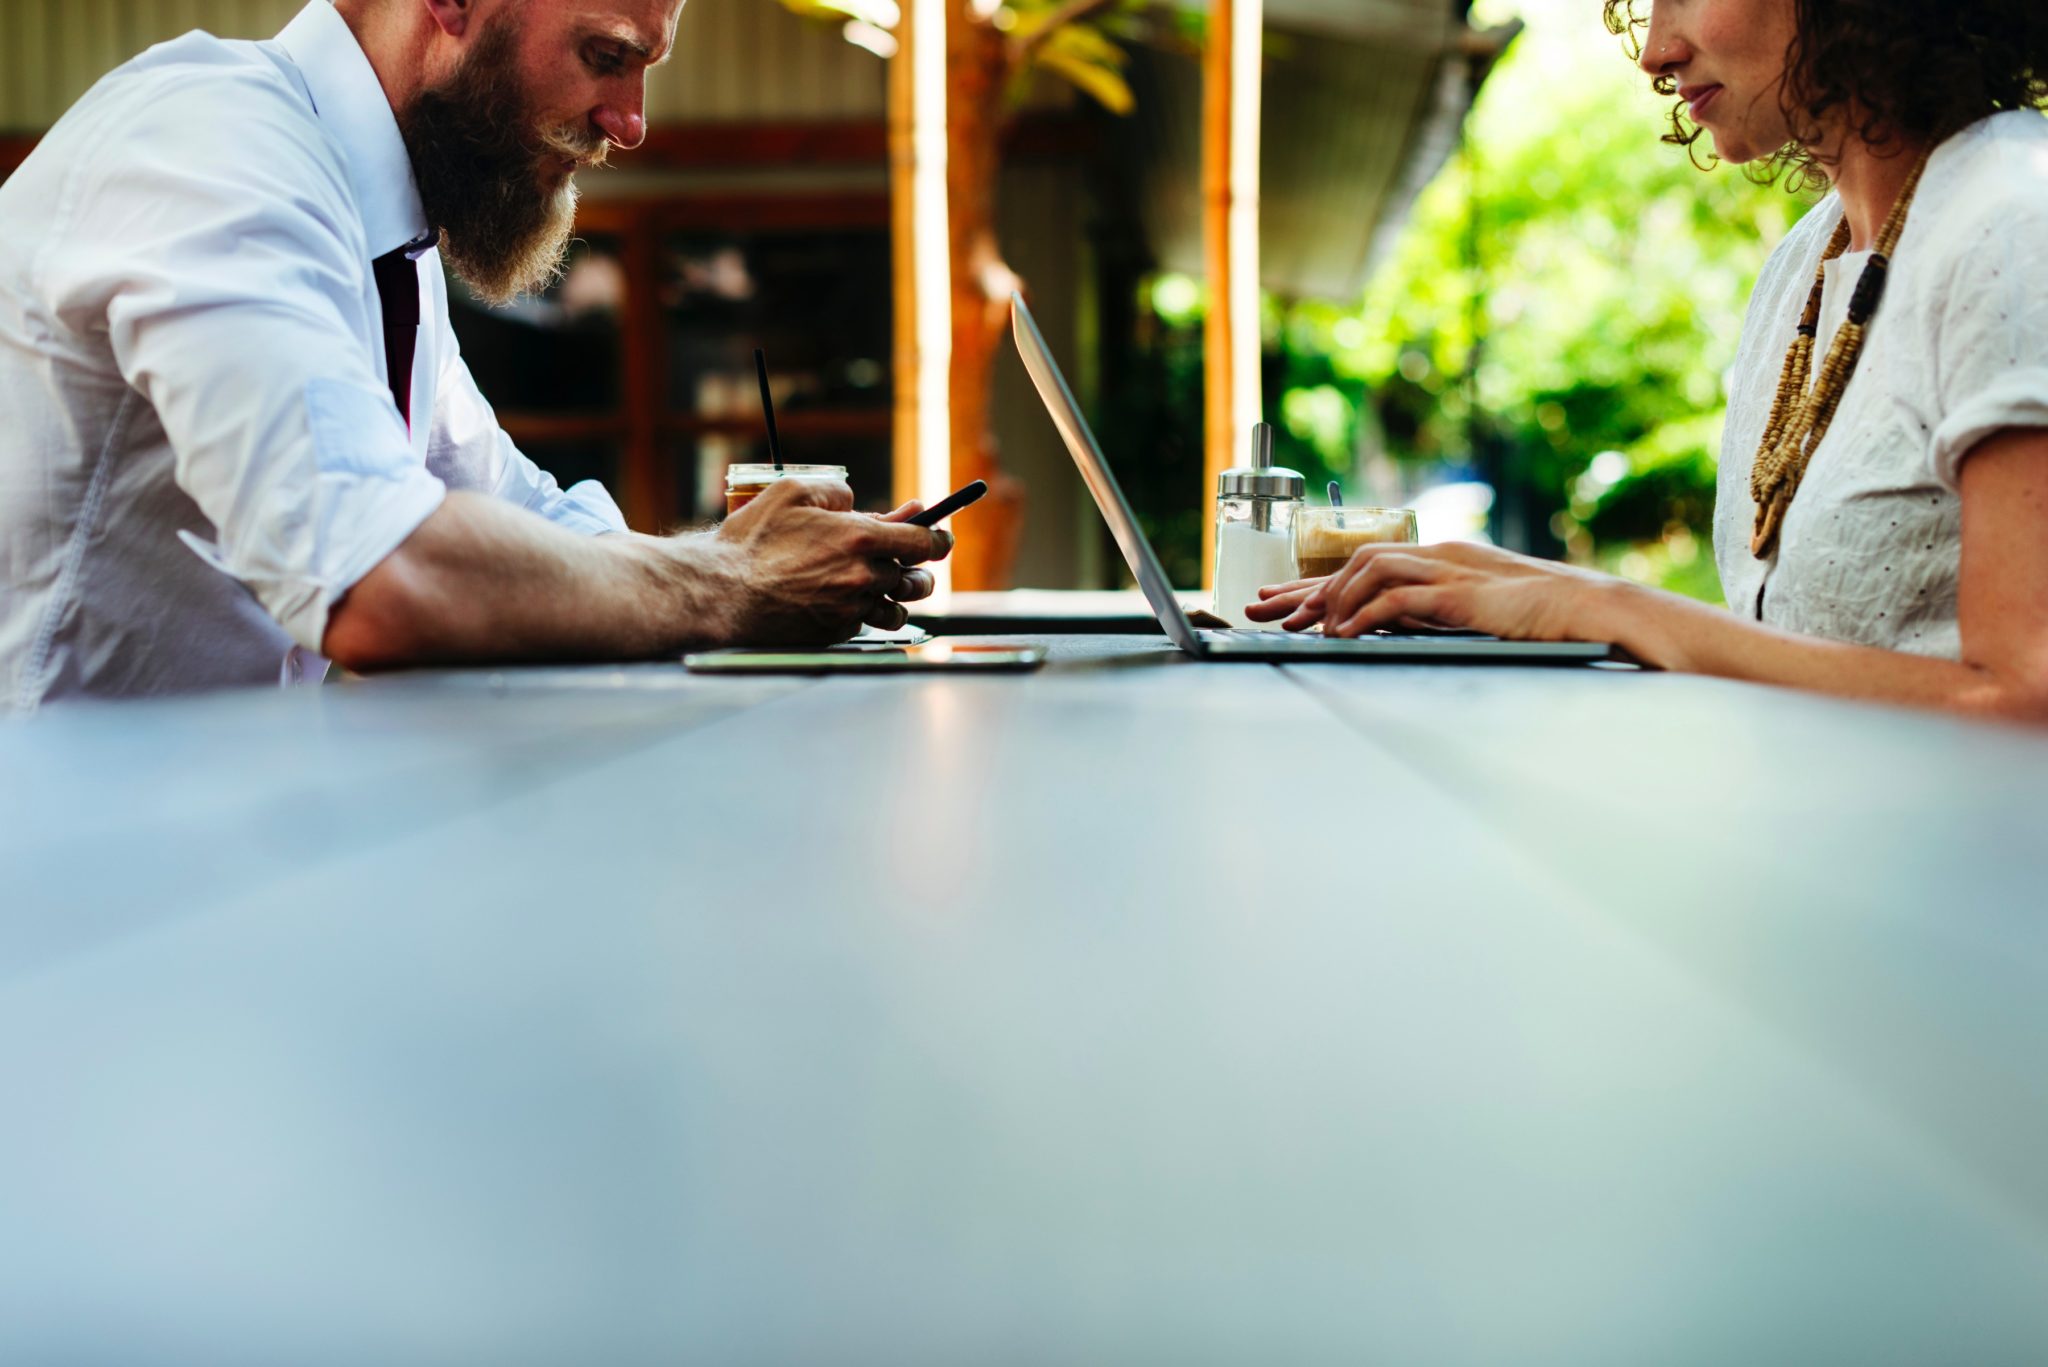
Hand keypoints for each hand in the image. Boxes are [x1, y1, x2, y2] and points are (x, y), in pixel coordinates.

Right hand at [708, 478, 952, 643]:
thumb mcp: (792, 493)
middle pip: (914, 578)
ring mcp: (851, 609)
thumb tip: (856, 502)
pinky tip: (848, 601)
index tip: (943, 536)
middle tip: (910, 562)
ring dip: (897, 597)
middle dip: (917, 568)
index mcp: (861, 538)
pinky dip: (865, 614)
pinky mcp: (836, 633)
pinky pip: (866, 625)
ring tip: (886, 586)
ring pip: (896, 608)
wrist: (722, 593)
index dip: (939, 538)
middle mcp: (864, 577)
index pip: (923, 542)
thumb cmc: (752, 541)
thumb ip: (835, 491)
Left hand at [1246, 541, 1616, 639]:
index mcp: (1437, 558)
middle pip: (1353, 562)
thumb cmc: (1536, 615)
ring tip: (1303, 628)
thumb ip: (1431, 612)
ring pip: (1369, 568)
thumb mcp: (1472, 611)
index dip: (1315, 584)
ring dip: (1330, 598)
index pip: (1362, 566)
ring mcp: (1448, 570)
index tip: (1277, 601)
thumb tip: (1386, 627)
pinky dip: (1365, 613)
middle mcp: (1436, 555)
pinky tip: (1343, 633)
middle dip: (1303, 589)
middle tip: (1261, 610)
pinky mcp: (1459, 595)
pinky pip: (1399, 597)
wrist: (1587, 608)